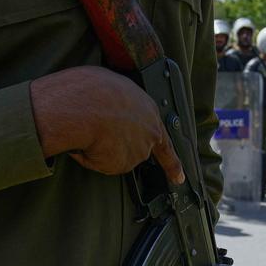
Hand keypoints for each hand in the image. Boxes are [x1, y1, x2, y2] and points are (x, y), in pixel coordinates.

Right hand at [29, 66, 183, 183]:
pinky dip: (90, 157)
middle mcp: (149, 134)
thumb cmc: (95, 90)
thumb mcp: (113, 87)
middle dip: (123, 149)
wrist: (87, 105)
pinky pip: (100, 163)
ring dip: (102, 148)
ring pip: (116, 156)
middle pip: (137, 149)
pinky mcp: (122, 164)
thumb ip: (119, 105)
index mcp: (150, 111)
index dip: (172, 163)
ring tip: (90, 128)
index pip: (165, 142)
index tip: (179, 178)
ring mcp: (138, 151)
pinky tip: (86, 141)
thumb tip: (108, 112)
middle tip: (104, 135)